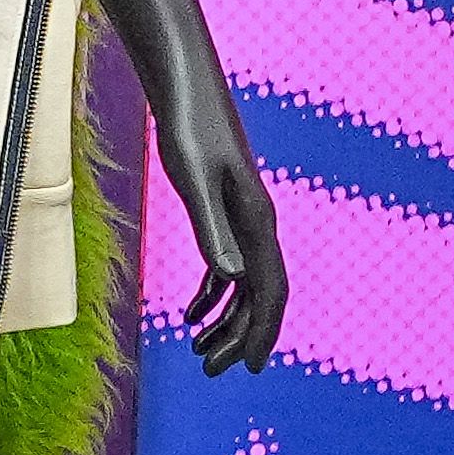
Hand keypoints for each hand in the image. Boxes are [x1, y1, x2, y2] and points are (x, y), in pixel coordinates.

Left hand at [151, 75, 287, 375]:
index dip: (262, 332)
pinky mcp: (220, 206)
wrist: (184, 83)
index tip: (252, 369)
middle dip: (238, 336)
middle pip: (257, 295)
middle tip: (209, 370)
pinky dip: (212, 293)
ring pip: (242, 283)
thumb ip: (210, 227)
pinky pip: (225, 263)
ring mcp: (239, 215)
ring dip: (224, 320)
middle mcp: (255, 223)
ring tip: (197, 352)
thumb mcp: (192, 177)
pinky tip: (191, 314)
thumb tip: (230, 280)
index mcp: (256, 222)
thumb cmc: (187, 125)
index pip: (269, 291)